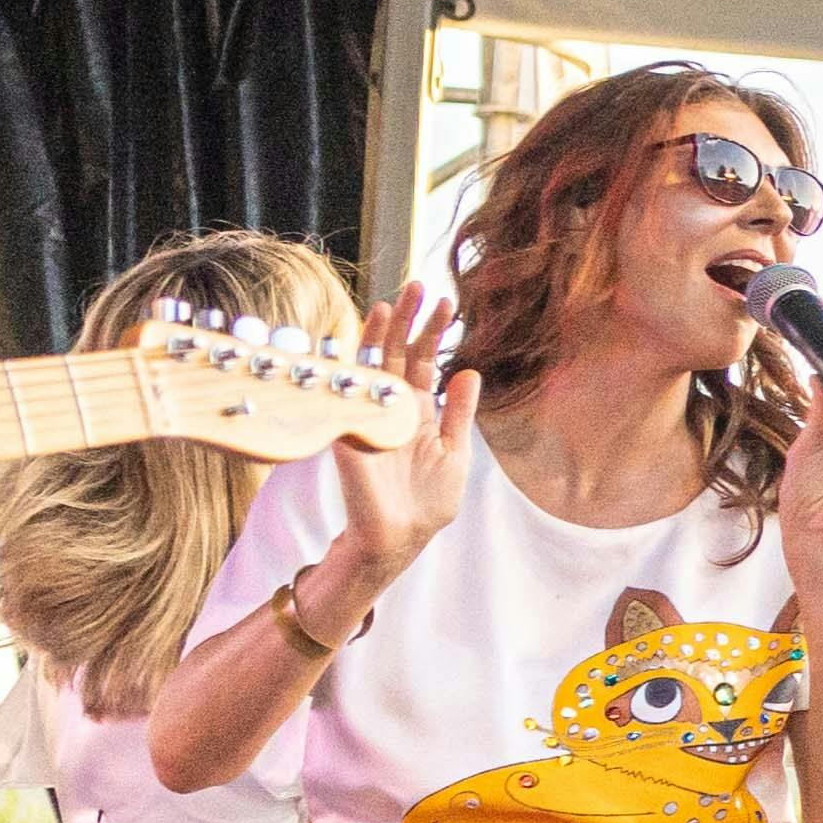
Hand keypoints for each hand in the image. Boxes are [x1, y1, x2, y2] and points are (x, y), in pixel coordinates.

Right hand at [322, 268, 473, 587]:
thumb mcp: (455, 451)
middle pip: (398, 353)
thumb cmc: (428, 502)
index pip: (424, 361)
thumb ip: (459, 412)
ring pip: (374, 364)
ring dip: (383, 333)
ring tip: (394, 301)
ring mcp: (370, 415)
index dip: (434, 333)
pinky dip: (358, 366)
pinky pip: (352, 392)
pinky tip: (367, 341)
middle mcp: (391, 407)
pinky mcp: (352, 430)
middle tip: (418, 285)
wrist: (400, 537)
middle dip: (407, 320)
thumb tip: (469, 371)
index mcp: (417, 410)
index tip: (448, 303)